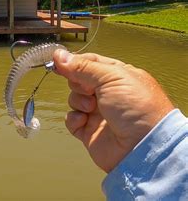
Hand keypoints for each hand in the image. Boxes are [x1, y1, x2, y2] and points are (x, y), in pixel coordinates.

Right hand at [53, 50, 173, 172]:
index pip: (90, 62)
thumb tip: (58, 54)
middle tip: (89, 91)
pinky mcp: (89, 131)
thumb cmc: (136, 107)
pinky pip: (72, 120)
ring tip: (91, 109)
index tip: (57, 62)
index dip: (73, 62)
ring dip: (78, 101)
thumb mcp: (111, 78)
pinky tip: (84, 121)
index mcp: (118, 76)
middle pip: (78, 80)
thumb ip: (82, 67)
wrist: (144, 147)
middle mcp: (108, 93)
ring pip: (74, 99)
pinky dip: (74, 119)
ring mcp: (98, 112)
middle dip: (78, 84)